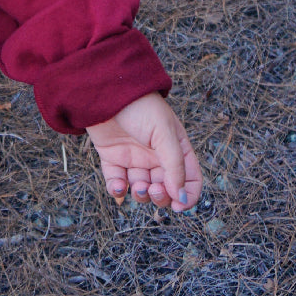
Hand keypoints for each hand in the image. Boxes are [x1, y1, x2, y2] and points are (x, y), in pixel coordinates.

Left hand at [86, 92, 201, 212]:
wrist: (105, 90)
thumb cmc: (139, 106)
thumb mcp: (163, 132)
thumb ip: (174, 164)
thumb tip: (181, 197)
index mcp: (175, 147)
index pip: (189, 178)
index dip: (187, 195)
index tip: (178, 204)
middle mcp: (156, 156)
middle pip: (165, 189)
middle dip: (160, 196)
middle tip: (153, 189)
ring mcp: (134, 158)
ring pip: (142, 189)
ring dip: (141, 195)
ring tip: (138, 185)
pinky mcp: (112, 159)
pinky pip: (117, 183)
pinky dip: (118, 190)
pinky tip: (119, 187)